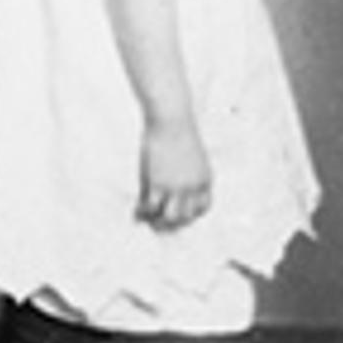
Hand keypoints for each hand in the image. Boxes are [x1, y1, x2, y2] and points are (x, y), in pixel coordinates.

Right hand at [136, 113, 213, 229]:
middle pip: (187, 216)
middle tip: (160, 222)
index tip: (179, 213)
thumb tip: (174, 181)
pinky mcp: (159, 184)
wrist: (172, 120)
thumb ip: (188, 171)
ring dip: (159, 221)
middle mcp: (193, 187)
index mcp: (205, 179)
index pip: (203, 207)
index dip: (191, 213)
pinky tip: (137, 211)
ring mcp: (176, 187)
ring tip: (148, 220)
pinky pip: (152, 207)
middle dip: (174, 222)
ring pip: (171, 217)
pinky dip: (143, 212)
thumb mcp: (192, 155)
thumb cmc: (179, 130)